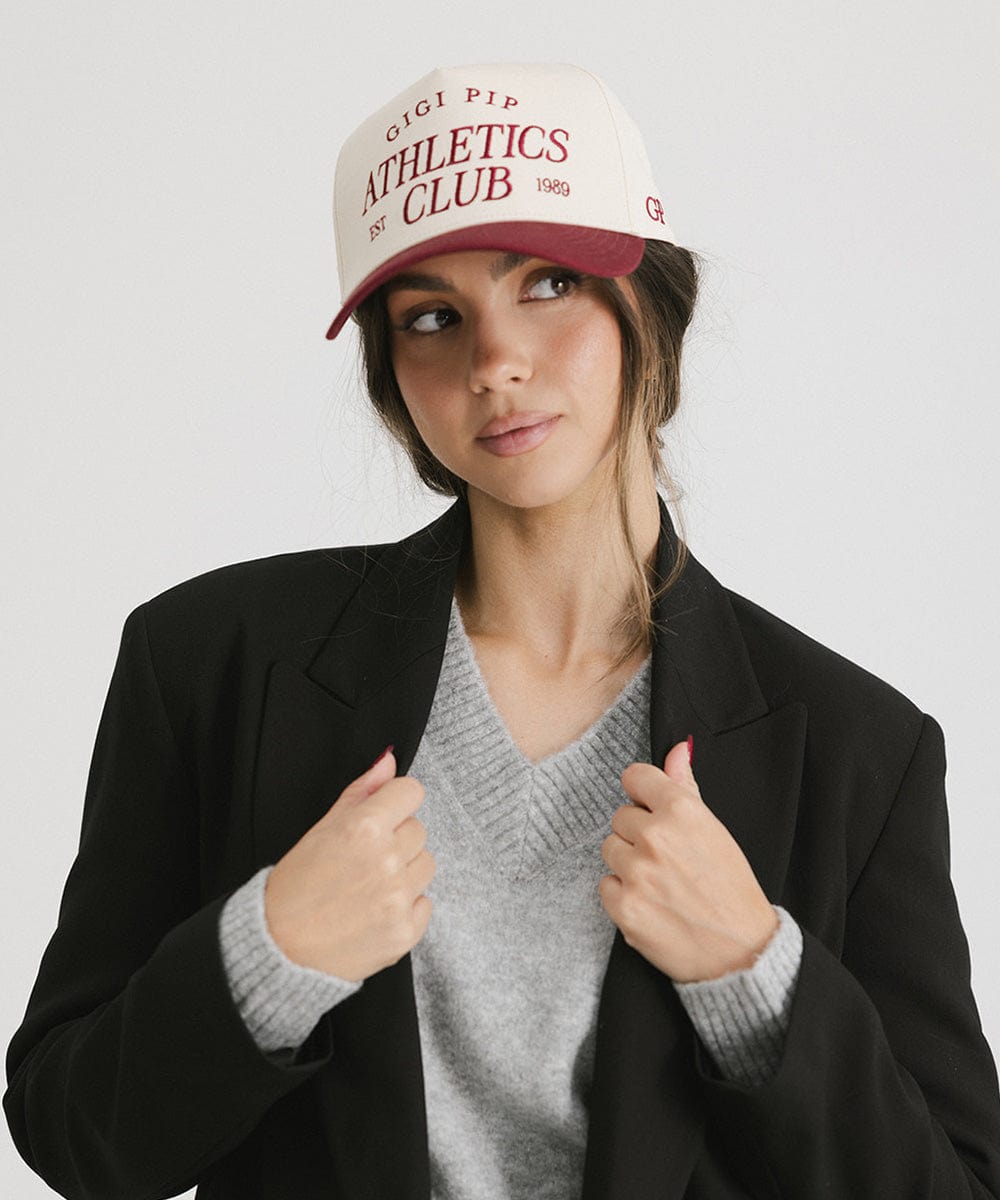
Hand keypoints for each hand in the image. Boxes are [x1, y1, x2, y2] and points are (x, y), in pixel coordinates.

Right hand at [264, 749, 434, 981]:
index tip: (383, 817)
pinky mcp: (405, 931)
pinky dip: (406, 907)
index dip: (395, 803)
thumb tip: (389, 761)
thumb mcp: (321, 829)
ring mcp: (398, 897)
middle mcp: (386, 859)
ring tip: (369, 886)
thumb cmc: (295, 886)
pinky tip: (375, 911)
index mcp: (364, 827)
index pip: (411, 792)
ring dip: (405, 872)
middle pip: (419, 829)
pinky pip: (425, 903)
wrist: (279, 949)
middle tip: (363, 860)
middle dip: (396, 840)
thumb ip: (361, 792)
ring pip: (426, 865)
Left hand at [599, 739, 777, 982]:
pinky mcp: (624, 906)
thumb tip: (677, 749)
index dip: (642, 793)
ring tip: (659, 882)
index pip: (635, 777)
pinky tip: (650, 903)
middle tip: (666, 859)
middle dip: (638, 835)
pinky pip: (605, 884)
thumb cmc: (732, 889)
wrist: (741, 951)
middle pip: (620, 817)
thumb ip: (687, 787)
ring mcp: (637, 872)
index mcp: (682, 811)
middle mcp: (656, 836)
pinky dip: (622, 895)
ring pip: (610, 849)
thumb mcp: (715, 830)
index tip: (650, 807)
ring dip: (628, 863)